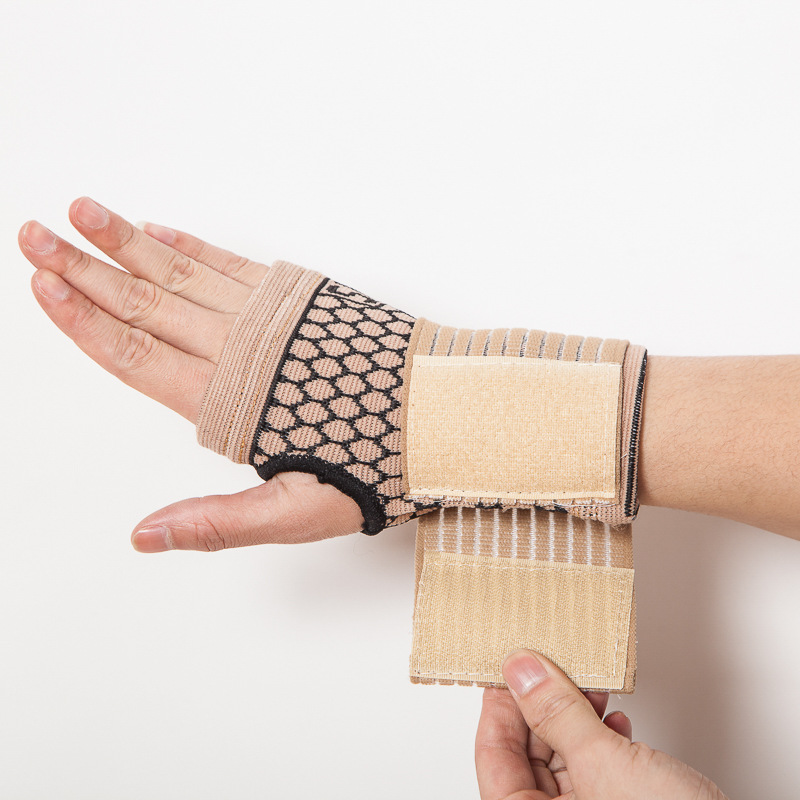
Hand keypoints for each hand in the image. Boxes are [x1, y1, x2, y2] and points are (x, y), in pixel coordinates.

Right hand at [19, 198, 362, 551]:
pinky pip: (234, 265)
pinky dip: (193, 246)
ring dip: (129, 242)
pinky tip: (161, 230)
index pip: (136, 357)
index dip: (85, 323)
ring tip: (83, 211)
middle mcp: (240, 351)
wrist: (445, 415)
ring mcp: (270, 317)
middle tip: (34, 233)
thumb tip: (143, 536)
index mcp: (228, 404)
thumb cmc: (375, 467)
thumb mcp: (294, 513)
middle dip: (85, 270)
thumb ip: (217, 521)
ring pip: (182, 274)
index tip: (43, 285)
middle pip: (145, 305)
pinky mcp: (300, 298)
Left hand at [475, 649, 727, 798]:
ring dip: (574, 719)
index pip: (493, 756)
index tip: (510, 666)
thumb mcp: (604, 764)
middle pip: (525, 755)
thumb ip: (558, 714)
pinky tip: (614, 721)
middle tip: (551, 666)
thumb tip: (521, 672)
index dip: (499, 706)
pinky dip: (600, 741)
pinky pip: (592, 772)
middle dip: (542, 707)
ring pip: (561, 760)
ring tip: (589, 687)